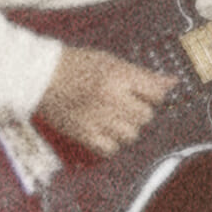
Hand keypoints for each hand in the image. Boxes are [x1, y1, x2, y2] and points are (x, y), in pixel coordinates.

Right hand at [39, 46, 171, 156]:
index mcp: (120, 77)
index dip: (154, 95)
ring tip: (115, 119)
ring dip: (128, 128)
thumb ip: (144, 75)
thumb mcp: (113, 62)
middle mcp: (111, 99)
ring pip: (132, 134)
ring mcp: (97, 118)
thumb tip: (173, 83)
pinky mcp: (82, 134)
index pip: (156, 94)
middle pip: (146, 116)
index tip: (145, 94)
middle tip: (127, 105)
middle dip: (140, 111)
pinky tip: (105, 132)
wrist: (39, 76)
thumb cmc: (76, 65)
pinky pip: (110, 149)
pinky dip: (112, 143)